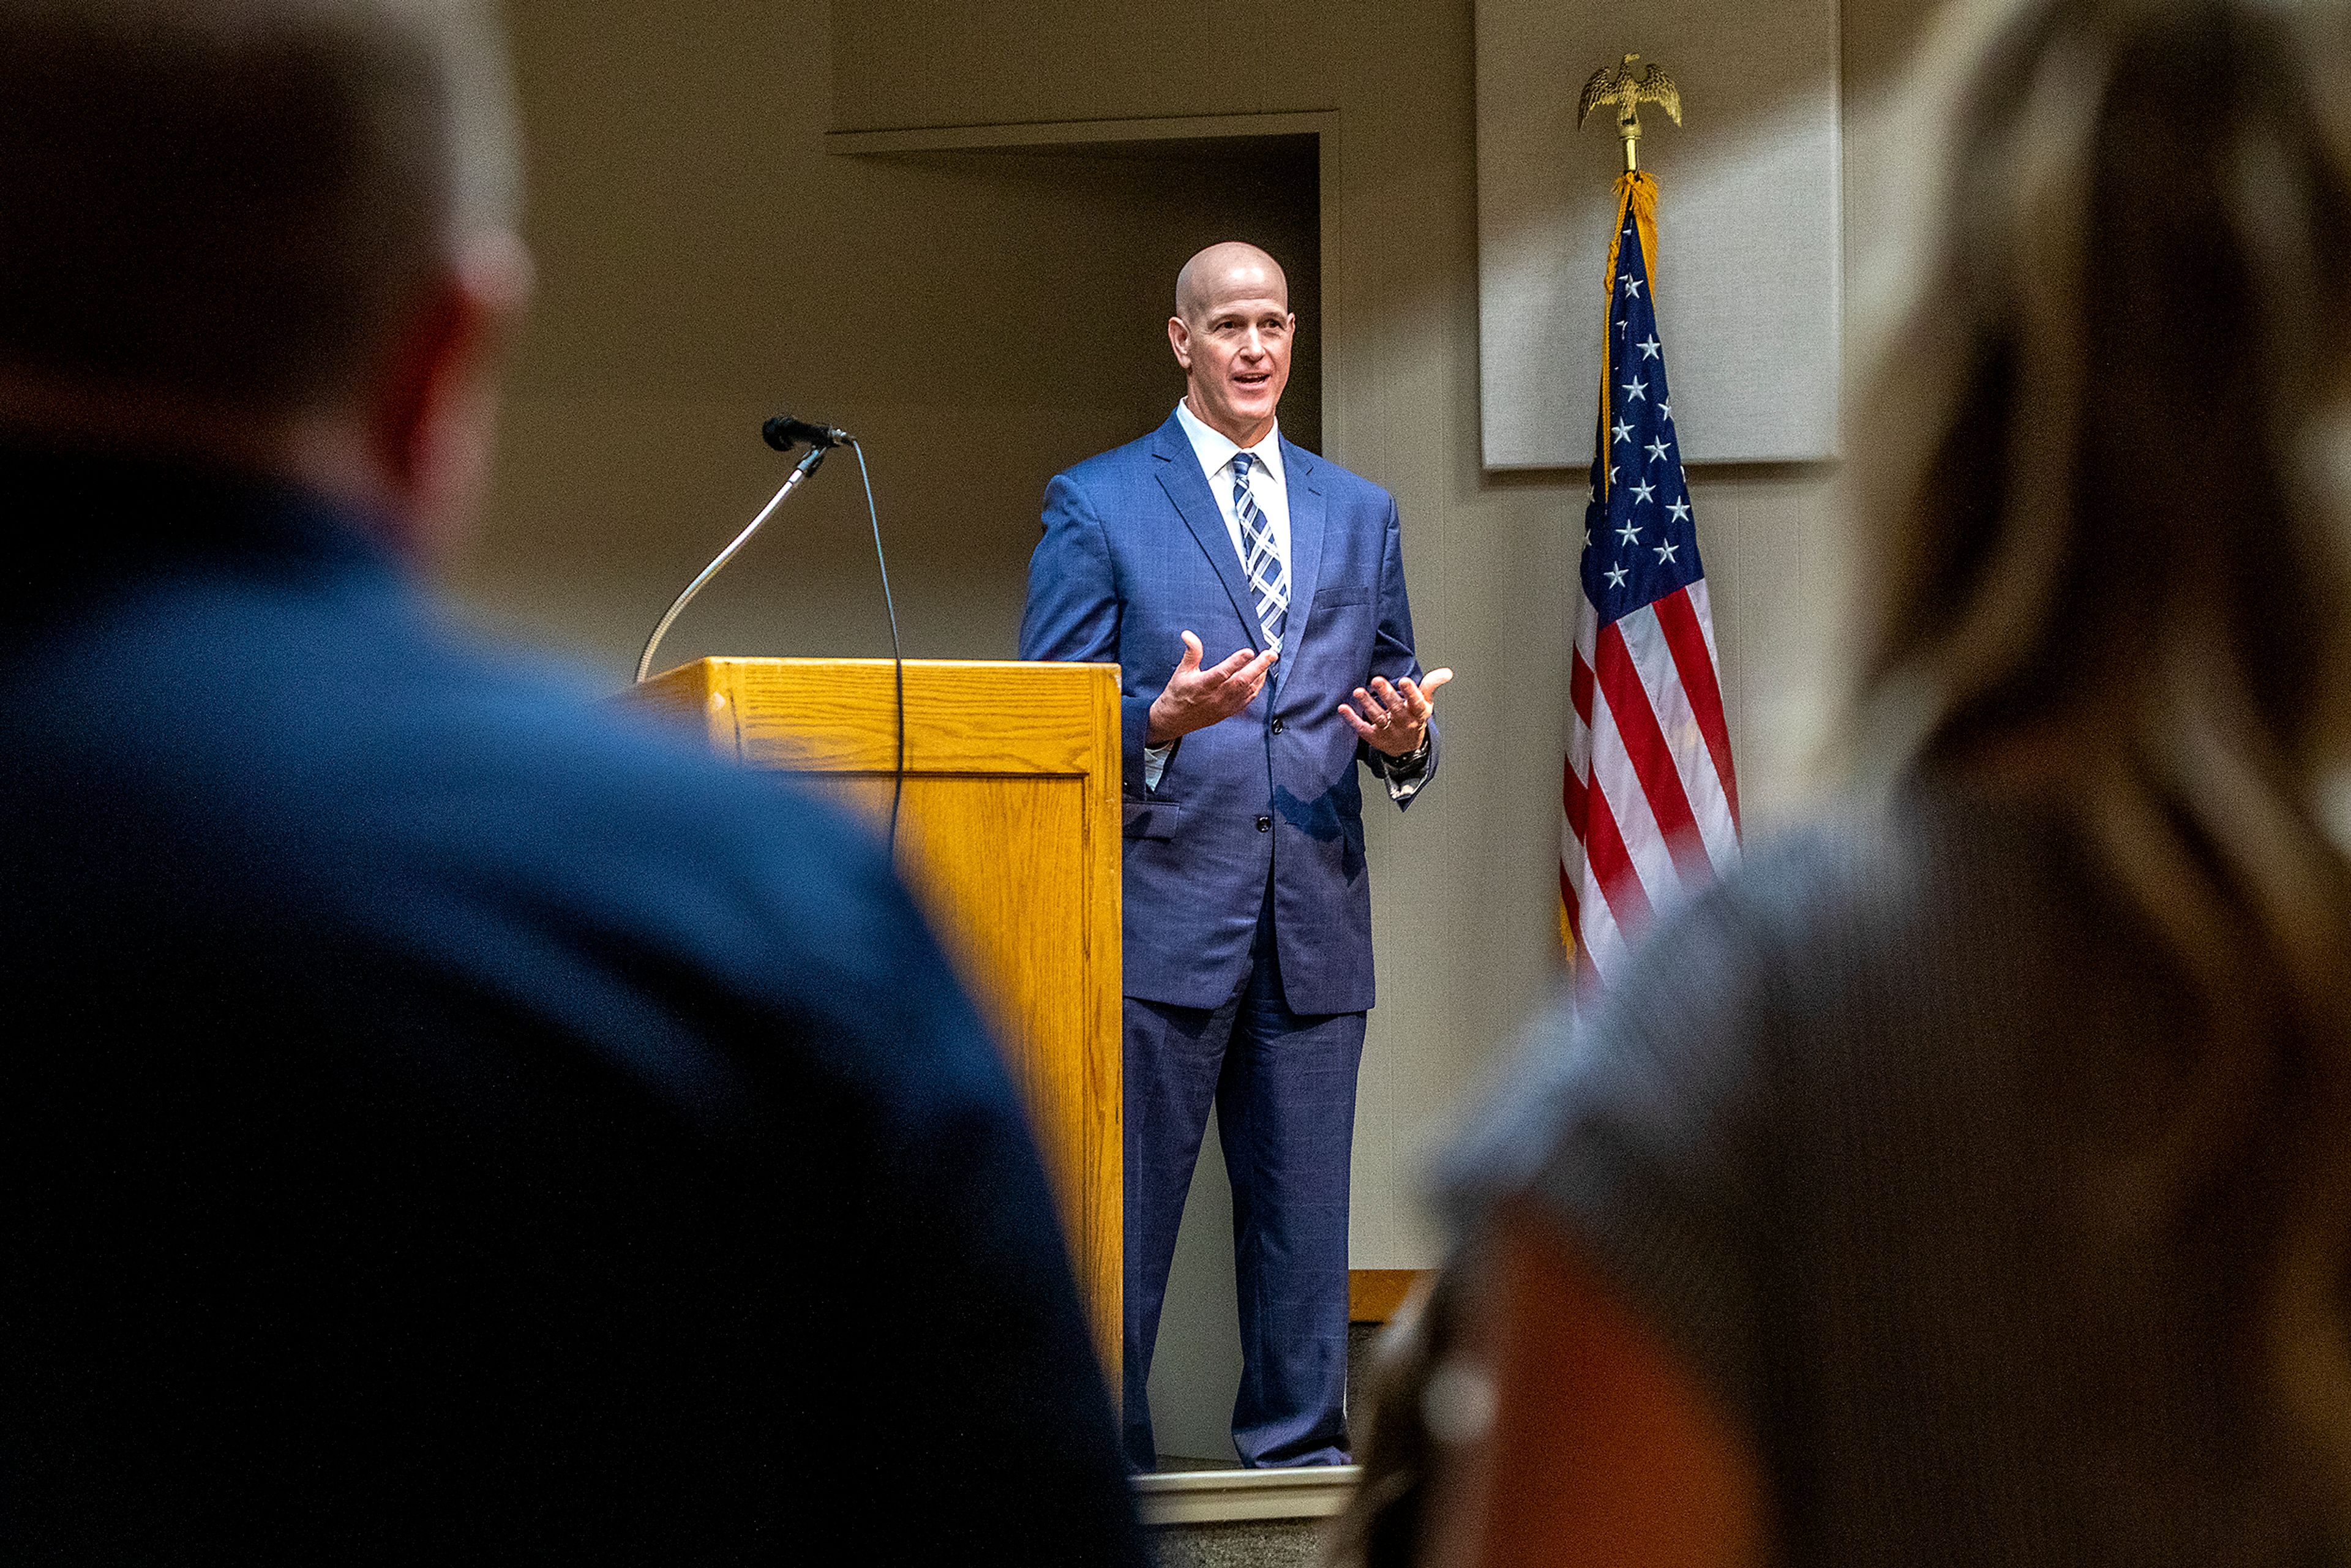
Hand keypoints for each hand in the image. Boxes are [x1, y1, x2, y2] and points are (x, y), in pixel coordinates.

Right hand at [1147, 632, 1277, 744]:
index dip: (1236, 662)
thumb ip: (1191, 652)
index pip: (1222, 672)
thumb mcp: (1182, 671)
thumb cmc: (1179, 694)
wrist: (1176, 719)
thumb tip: (1188, 635)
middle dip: (1259, 666)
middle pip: (1242, 681)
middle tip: (1270, 654)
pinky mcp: (1229, 711)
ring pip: (1248, 690)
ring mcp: (1224, 705)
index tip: (1248, 652)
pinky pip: (1248, 699)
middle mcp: (1216, 696)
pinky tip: (1261, 677)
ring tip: (1268, 661)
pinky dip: (1257, 687)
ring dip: (1261, 675)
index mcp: (1203, 685)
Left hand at [1340, 669, 1452, 756]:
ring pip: (1378, 718)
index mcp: (1418, 713)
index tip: (1404, 681)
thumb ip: (1431, 685)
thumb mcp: (1426, 703)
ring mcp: (1388, 731)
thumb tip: (1446, 672)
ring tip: (1358, 692)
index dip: (1411, 693)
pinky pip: (1362, 728)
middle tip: (1377, 679)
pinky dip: (1352, 719)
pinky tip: (1343, 708)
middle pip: (1395, 709)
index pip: (1416, 703)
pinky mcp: (1374, 737)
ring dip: (1368, 704)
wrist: (1407, 749)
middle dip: (1386, 694)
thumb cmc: (1415, 718)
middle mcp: (1403, 723)